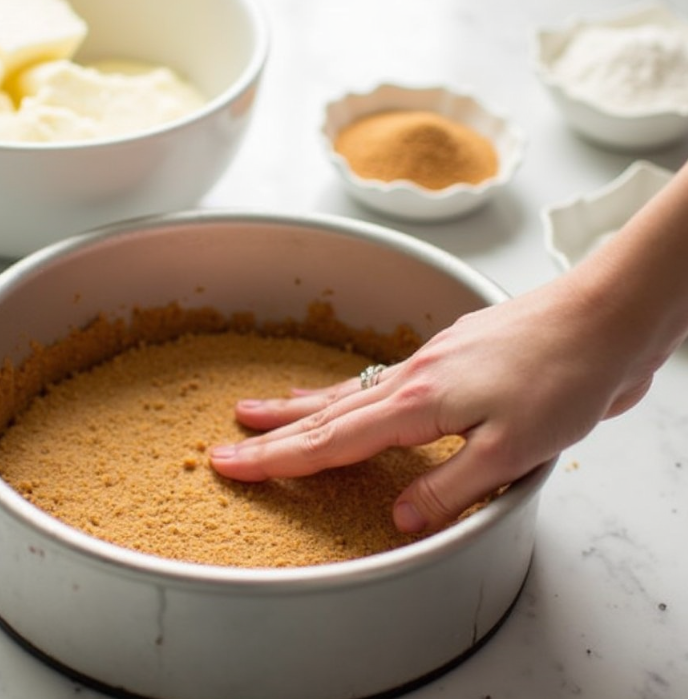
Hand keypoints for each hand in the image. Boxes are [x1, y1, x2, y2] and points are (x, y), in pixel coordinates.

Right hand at [210, 274, 655, 533]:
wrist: (603, 316)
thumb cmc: (567, 377)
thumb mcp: (515, 451)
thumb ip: (451, 487)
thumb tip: (398, 517)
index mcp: (421, 402)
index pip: (333, 441)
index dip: (279, 459)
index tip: (235, 465)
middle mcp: (415, 376)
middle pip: (328, 411)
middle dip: (274, 431)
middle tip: (229, 438)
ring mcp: (430, 359)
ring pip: (351, 390)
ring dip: (303, 405)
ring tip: (264, 408)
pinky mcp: (450, 353)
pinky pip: (381, 376)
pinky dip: (351, 391)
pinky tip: (352, 393)